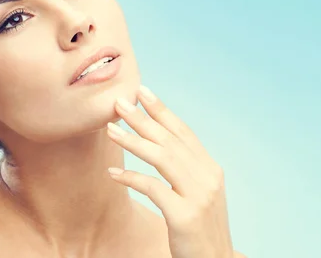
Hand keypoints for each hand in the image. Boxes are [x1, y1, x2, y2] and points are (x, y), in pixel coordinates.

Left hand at [107, 85, 234, 257]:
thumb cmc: (200, 229)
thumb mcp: (198, 194)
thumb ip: (185, 171)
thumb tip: (160, 146)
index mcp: (210, 169)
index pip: (183, 132)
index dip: (162, 111)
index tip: (143, 91)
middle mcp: (208, 177)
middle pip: (170, 140)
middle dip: (143, 119)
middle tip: (119, 103)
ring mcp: (199, 196)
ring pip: (162, 158)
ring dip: (133, 141)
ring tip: (110, 129)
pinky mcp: (185, 216)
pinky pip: (152, 188)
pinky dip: (131, 177)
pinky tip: (113, 172)